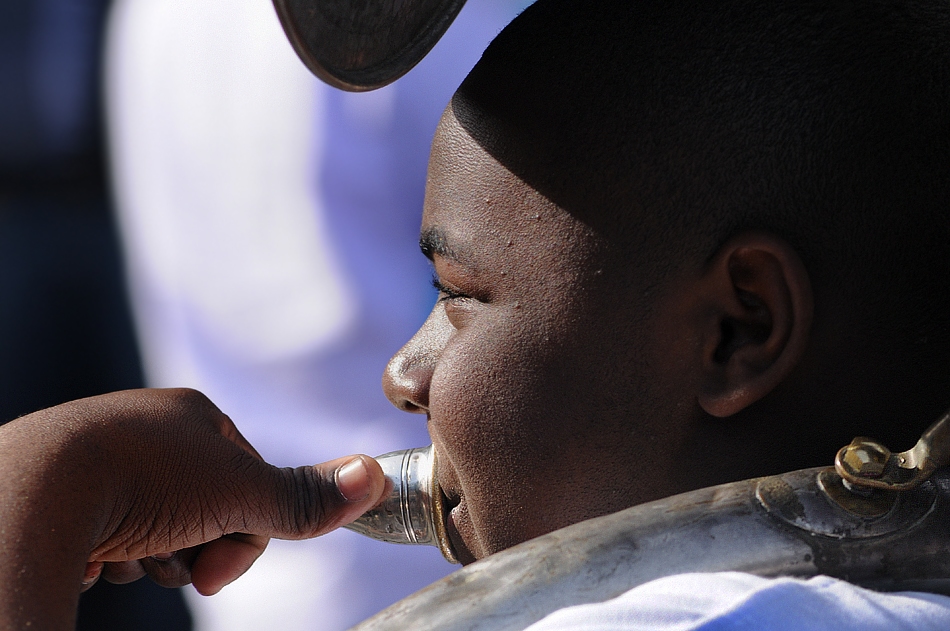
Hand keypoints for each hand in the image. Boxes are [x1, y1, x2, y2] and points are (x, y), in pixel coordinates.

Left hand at [0, 388, 385, 629]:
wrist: (37, 492)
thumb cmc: (143, 482)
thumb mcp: (239, 493)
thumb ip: (304, 496)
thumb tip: (374, 476)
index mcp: (194, 415)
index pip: (250, 483)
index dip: (246, 535)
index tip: (215, 571)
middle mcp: (148, 426)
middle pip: (205, 506)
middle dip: (199, 547)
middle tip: (175, 564)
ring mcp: (103, 454)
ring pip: (158, 524)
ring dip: (158, 555)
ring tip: (131, 559)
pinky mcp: (64, 487)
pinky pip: (109, 531)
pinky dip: (114, 554)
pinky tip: (99, 558)